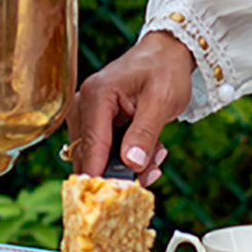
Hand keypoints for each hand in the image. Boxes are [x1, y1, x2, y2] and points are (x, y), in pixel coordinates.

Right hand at [69, 32, 192, 185]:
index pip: (92, 145)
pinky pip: (106, 150)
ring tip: (157, 153)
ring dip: (129, 164)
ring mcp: (88, 113)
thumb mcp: (162, 102)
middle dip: (121, 170)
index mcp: (97, 95)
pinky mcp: (97, 120)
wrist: (167, 53)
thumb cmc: (164, 70)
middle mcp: (85, 104)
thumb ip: (144, 133)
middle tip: (153, 171)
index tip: (115, 197)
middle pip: (91, 155)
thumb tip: (130, 164)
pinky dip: (128, 156)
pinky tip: (150, 149)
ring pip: (99, 157)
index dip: (101, 174)